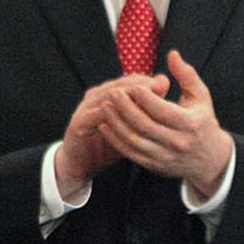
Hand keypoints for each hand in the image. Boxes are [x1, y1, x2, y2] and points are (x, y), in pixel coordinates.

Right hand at [55, 73, 170, 197]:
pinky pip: (96, 114)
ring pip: (108, 95)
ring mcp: (86, 108)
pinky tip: (124, 117)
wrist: (80, 163)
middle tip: (157, 88)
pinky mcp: (79, 122)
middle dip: (139, 85)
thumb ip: (144, 114)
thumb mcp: (129, 129)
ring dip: (126, 96)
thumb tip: (164, 97)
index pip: (129, 80)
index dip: (146, 81)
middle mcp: (96, 96)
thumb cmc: (108, 145)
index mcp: (108, 94)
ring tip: (144, 99)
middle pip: (119, 84)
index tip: (164, 84)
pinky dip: (110, 113)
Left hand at [98, 50, 234, 197]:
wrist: (210, 159)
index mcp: (190, 123)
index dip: (145, 98)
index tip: (132, 85)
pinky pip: (131, 153)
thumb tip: (172, 54)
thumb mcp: (202, 96)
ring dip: (116, 123)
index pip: (162, 110)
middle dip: (125, 108)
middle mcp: (177, 142)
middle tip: (112, 93)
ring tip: (105, 106)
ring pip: (134, 140)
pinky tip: (106, 126)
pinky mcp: (155, 165)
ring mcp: (165, 156)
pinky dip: (116, 140)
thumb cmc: (203, 121)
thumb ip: (186, 74)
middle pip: (145, 125)